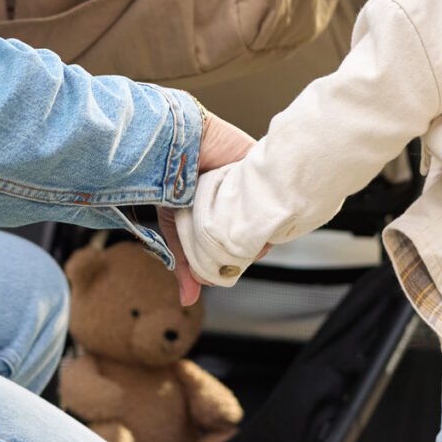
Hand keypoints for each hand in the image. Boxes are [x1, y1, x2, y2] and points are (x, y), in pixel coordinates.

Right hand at [164, 114, 255, 306]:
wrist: (171, 142)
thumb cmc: (166, 179)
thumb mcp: (175, 230)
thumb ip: (185, 264)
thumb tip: (188, 299)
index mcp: (218, 215)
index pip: (237, 245)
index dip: (237, 260)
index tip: (229, 269)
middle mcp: (236, 200)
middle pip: (255, 232)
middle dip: (249, 247)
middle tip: (238, 251)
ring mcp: (250, 183)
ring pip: (268, 215)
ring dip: (261, 228)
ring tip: (246, 231)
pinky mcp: (261, 164)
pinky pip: (275, 189)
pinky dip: (270, 202)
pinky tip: (259, 210)